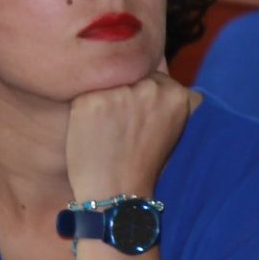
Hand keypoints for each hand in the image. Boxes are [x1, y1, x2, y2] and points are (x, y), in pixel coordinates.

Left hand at [64, 72, 198, 203]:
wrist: (118, 195)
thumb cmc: (142, 163)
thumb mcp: (168, 127)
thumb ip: (162, 98)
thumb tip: (153, 64)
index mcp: (176, 95)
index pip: (151, 77)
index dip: (139, 99)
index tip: (137, 124)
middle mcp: (152, 89)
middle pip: (128, 76)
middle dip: (122, 97)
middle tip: (121, 131)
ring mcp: (121, 94)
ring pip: (105, 83)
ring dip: (101, 103)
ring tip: (106, 134)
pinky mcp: (91, 102)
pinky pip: (82, 95)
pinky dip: (82, 113)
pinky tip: (90, 133)